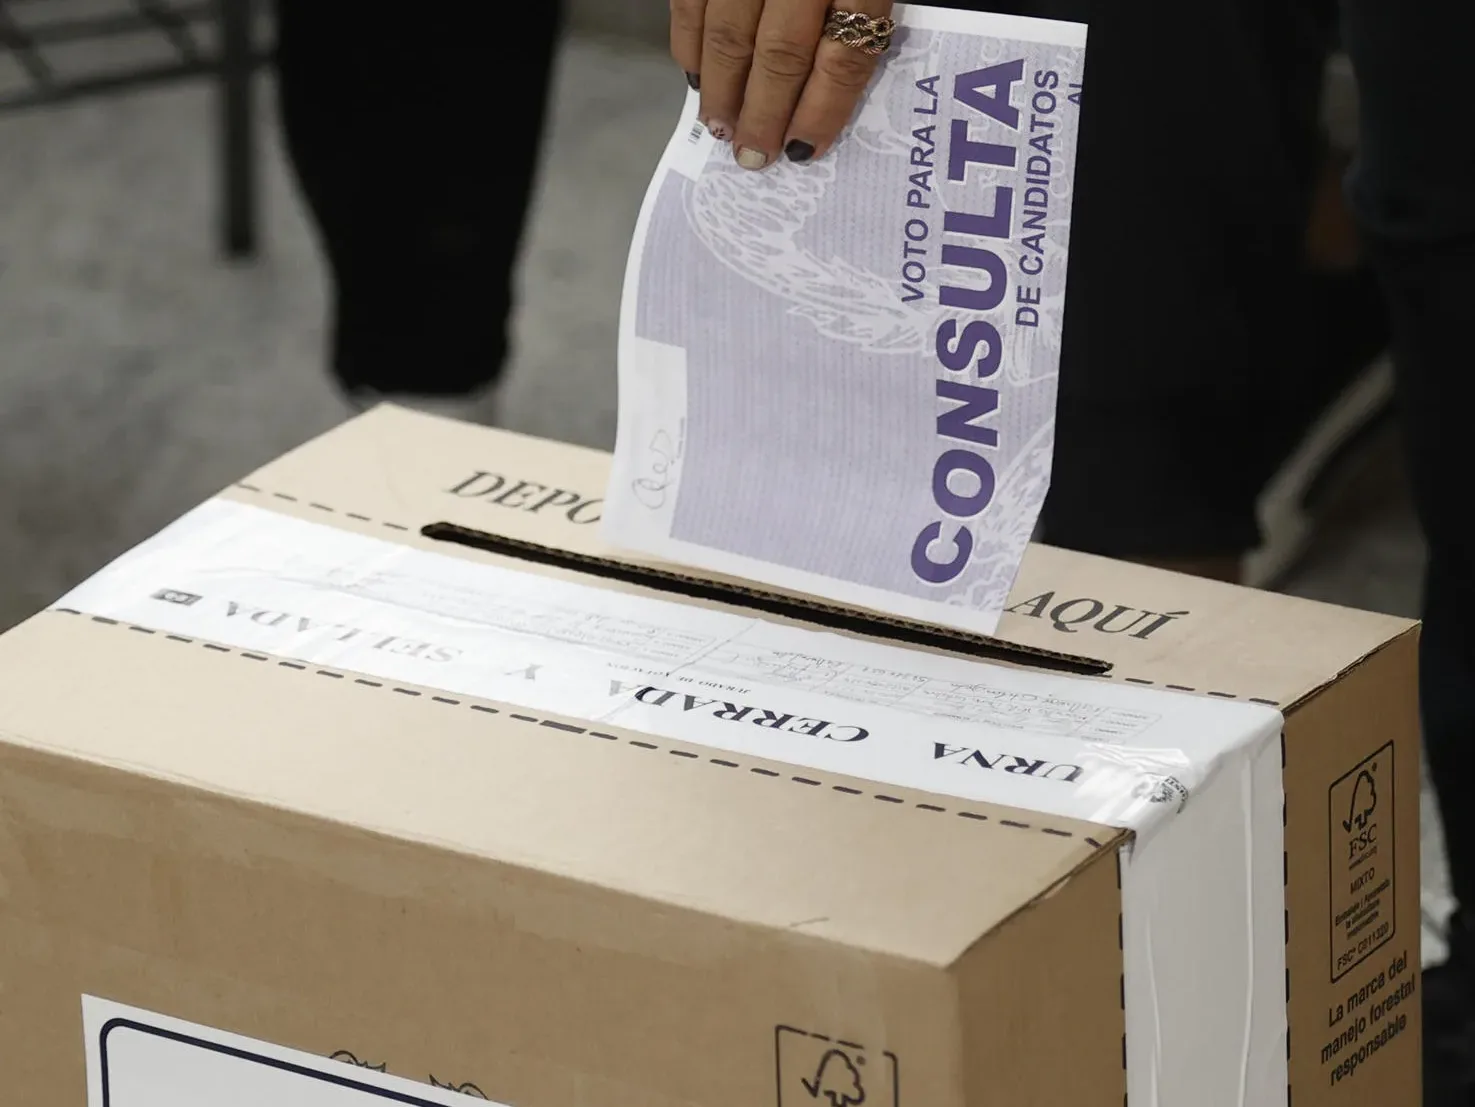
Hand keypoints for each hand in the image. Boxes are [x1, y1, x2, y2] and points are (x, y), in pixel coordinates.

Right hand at [670, 0, 894, 169]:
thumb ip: (864, 12)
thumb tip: (830, 88)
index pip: (843, 54)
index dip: (823, 110)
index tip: (805, 149)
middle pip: (781, 54)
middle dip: (764, 114)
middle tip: (753, 156)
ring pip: (729, 34)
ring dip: (722, 91)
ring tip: (721, 129)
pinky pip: (691, 1)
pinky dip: (690, 45)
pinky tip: (696, 78)